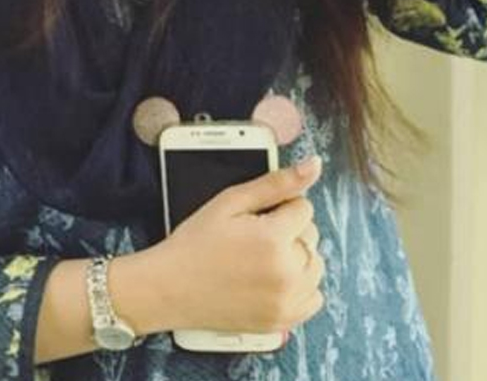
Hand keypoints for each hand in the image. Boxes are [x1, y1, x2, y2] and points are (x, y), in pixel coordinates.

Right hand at [153, 156, 324, 335]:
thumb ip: (276, 183)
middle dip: (289, 231)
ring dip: (297, 258)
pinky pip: (314, 297)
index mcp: (273, 239)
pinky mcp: (283, 321)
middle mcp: (286, 273)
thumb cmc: (196, 243)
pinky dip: (299, 286)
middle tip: (254, 237)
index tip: (258, 216)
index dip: (280, 206)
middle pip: (312, 235)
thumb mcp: (230, 201)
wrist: (170, 287)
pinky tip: (272, 279)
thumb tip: (313, 165)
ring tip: (262, 257)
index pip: (304, 207)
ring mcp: (286, 301)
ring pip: (315, 265)